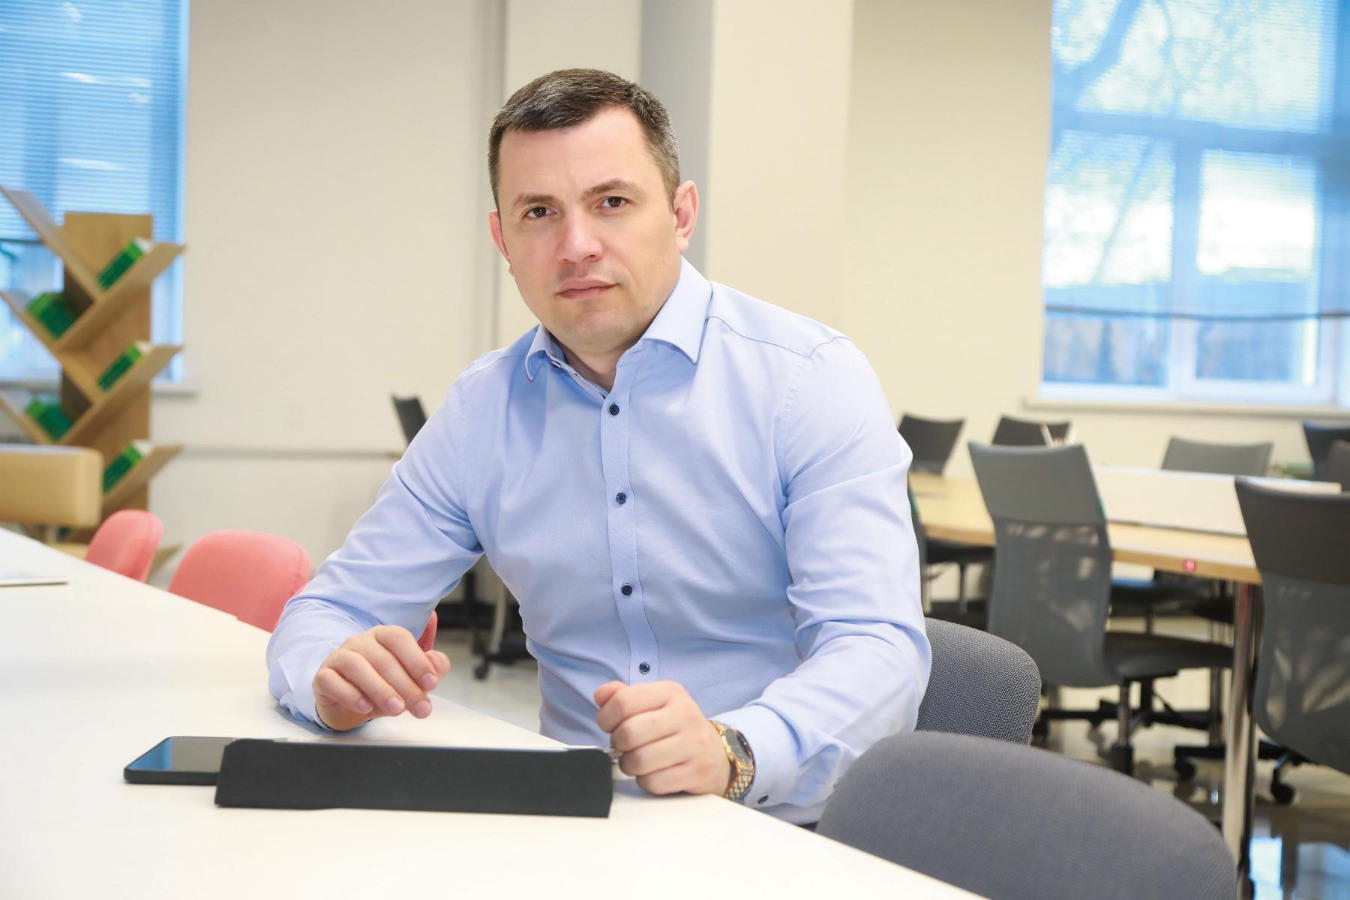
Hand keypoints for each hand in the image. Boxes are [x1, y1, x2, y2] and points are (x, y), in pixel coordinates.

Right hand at [312, 625, 450, 730]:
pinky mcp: (323, 677)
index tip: (431, 683)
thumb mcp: (410, 679)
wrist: (348, 703)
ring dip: (380, 689)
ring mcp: (339, 657)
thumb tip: (437, 663)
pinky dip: (349, 694)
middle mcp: (360, 642)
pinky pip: (332, 681)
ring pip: (357, 666)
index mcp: (383, 636)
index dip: (417, 661)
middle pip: (383, 658)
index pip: (399, 639)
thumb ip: (431, 669)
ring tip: (396, 709)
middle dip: (405, 685)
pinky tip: (365, 707)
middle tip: (419, 706)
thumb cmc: (382, 685)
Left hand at [594, 680, 729, 795]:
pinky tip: (653, 773)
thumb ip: (623, 696)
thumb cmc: (674, 727)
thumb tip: (600, 695)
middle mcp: (685, 714)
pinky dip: (645, 782)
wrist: (714, 753)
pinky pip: (654, 782)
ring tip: (636, 761)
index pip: (624, 702)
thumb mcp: (653, 704)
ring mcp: (694, 744)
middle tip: (624, 746)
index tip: (609, 726)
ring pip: (640, 760)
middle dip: (618, 745)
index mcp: (671, 692)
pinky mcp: (697, 772)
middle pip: (629, 732)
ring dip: (629, 766)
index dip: (606, 718)